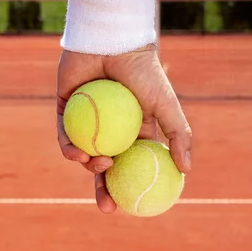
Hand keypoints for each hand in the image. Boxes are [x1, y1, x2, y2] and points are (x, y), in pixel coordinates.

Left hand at [56, 44, 192, 213]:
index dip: (130, 186)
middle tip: (107, 209)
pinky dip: (69, 147)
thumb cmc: (143, 72)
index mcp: (132, 132)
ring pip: (84, 153)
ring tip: (97, 165)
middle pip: (105, 166)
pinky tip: (76, 154)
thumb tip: (187, 170)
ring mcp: (86, 121)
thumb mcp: (166, 105)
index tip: (133, 206)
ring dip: (89, 166)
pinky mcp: (65, 110)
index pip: (130, 165)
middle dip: (105, 190)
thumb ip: (178, 135)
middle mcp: (108, 129)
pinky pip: (64, 135)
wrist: (114, 42)